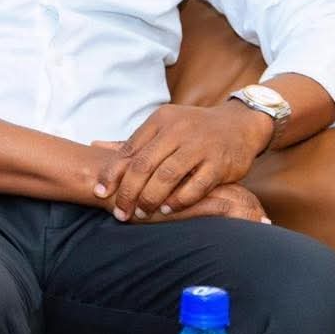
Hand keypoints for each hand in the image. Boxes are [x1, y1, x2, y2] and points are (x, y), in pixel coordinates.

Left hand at [102, 103, 274, 218]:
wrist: (240, 124)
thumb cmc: (192, 130)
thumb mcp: (163, 127)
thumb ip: (134, 142)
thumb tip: (94, 146)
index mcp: (159, 121)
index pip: (128, 150)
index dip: (111, 173)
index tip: (100, 193)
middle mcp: (178, 131)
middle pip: (144, 165)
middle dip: (128, 192)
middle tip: (120, 212)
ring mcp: (200, 147)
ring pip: (167, 176)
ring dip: (151, 198)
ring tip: (142, 212)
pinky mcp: (220, 163)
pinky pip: (196, 186)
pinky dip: (179, 201)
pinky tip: (168, 210)